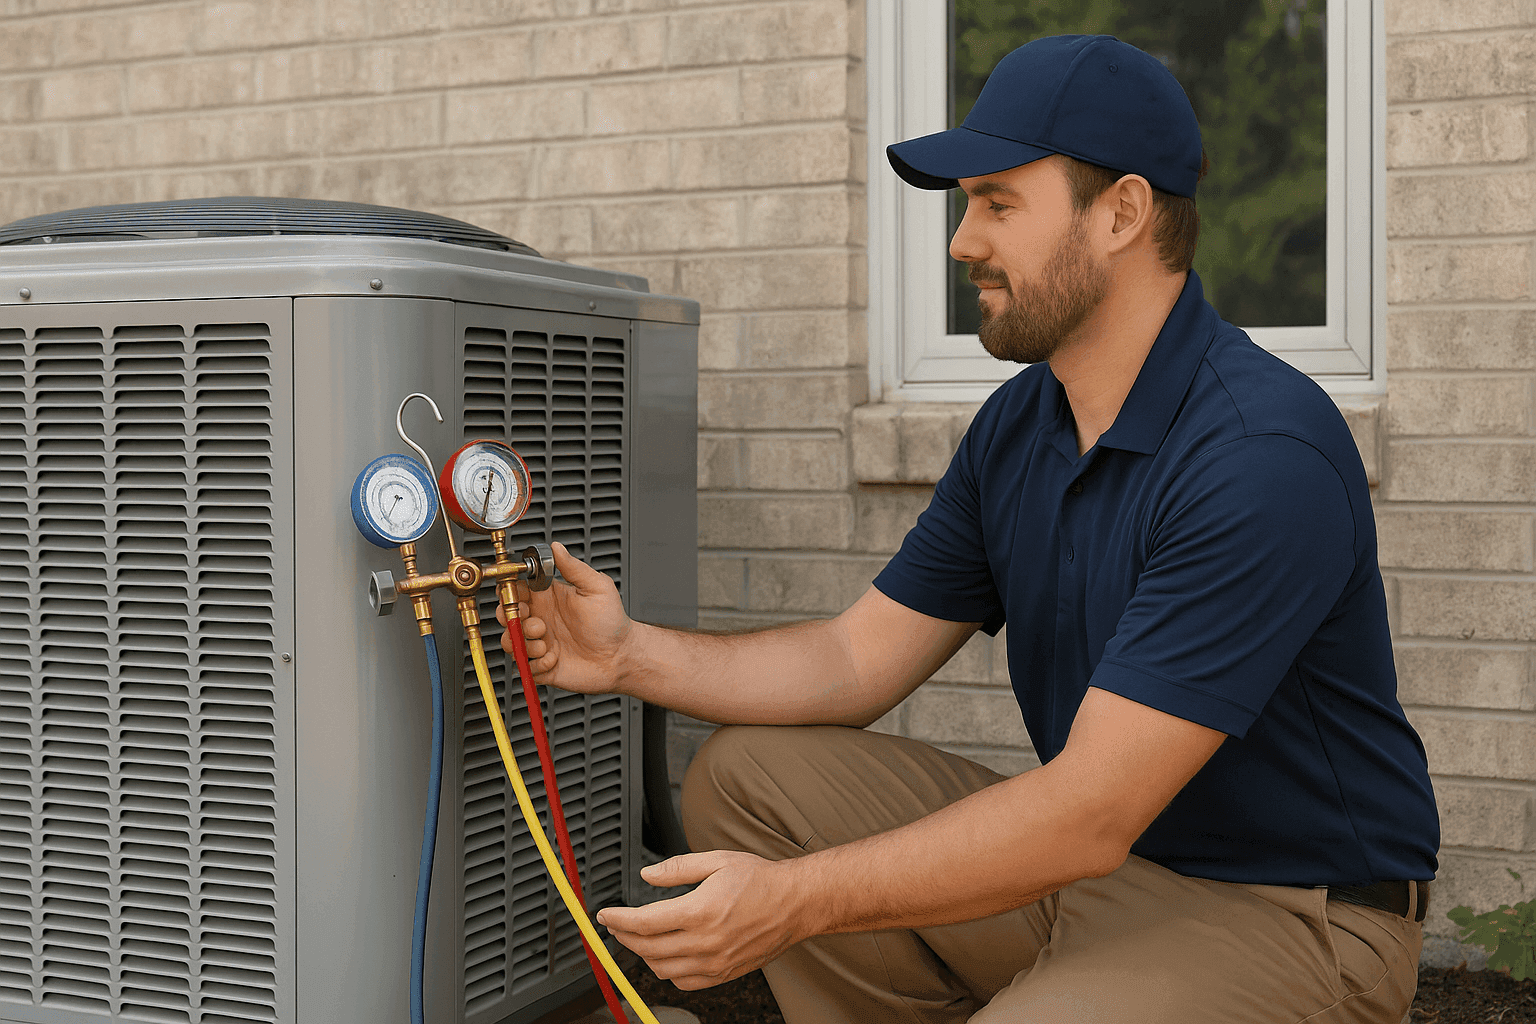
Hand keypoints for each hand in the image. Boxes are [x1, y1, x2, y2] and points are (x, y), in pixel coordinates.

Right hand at [495, 542, 630, 694]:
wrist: (620, 656)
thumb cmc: (611, 622)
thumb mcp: (597, 588)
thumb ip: (574, 568)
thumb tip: (556, 547)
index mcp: (549, 598)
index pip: (517, 590)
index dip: (510, 591)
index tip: (516, 596)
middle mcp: (541, 618)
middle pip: (507, 615)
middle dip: (512, 619)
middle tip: (536, 623)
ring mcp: (540, 642)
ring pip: (511, 641)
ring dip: (524, 643)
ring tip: (546, 643)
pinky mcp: (542, 665)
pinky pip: (525, 665)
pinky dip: (537, 663)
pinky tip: (555, 658)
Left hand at [595, 851, 809, 989]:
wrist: (796, 903)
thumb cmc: (761, 880)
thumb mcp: (717, 861)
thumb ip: (678, 868)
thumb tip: (648, 875)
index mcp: (701, 911)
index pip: (645, 922)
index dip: (619, 919)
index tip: (607, 914)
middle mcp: (706, 941)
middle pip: (648, 948)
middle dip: (624, 936)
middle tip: (616, 925)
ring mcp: (715, 962)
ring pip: (662, 969)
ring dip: (643, 955)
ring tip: (639, 939)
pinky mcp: (724, 973)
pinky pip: (685, 982)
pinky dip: (668, 972)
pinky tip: (667, 956)